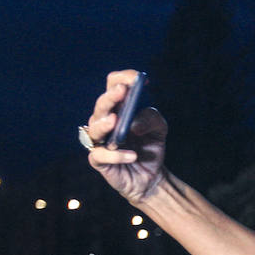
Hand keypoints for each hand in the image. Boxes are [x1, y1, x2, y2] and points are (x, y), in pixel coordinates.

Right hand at [84, 70, 168, 202]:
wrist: (151, 176)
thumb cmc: (150, 147)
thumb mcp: (159, 129)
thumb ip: (152, 119)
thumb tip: (134, 123)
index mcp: (118, 107)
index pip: (114, 85)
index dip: (123, 78)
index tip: (137, 78)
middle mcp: (105, 120)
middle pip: (102, 105)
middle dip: (112, 97)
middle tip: (123, 91)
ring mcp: (100, 140)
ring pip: (94, 128)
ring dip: (104, 124)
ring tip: (116, 121)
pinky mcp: (99, 160)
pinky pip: (101, 155)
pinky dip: (116, 155)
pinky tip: (132, 155)